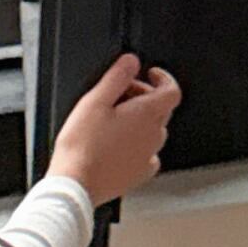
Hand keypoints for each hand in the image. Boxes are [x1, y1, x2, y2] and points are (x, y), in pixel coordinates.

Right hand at [47, 52, 181, 205]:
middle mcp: (153, 135)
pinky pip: (147, 154)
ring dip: (140, 121)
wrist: (76, 184)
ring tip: (114, 121)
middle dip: (144, 96)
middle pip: (161, 109)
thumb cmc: (82, 146)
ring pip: (153, 131)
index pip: (172, 90)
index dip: (163, 78)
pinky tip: (118, 145)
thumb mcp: (95, 100)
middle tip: (119, 95)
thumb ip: (117, 77)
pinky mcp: (139, 174)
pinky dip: (137, 145)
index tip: (150, 74)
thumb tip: (131, 62)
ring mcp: (148, 156)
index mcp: (146, 114)